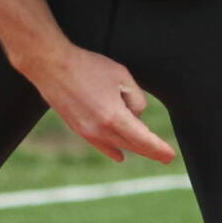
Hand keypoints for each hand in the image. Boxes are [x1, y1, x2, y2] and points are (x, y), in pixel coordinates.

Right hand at [21, 43, 176, 163]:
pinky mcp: (77, 128)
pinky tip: (119, 156)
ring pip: (117, 145)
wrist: (51, 66)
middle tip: (165, 156)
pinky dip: (112, 150)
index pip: (143, 139)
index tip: (170, 156)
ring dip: (133, 147)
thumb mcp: (122, 76)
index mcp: (114, 117)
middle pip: (132, 145)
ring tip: (149, 151)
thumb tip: (137, 115)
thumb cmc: (87, 67)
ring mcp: (87, 132)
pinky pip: (100, 145)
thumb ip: (136, 99)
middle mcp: (101, 130)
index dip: (159, 149)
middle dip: (150, 150)